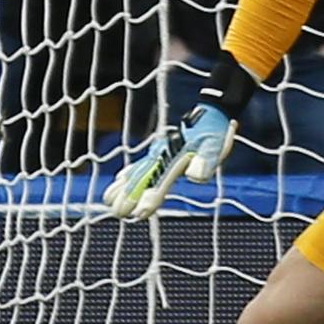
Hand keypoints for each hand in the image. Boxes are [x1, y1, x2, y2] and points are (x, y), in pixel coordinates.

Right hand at [102, 103, 234, 219]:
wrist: (211, 110)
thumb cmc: (214, 129)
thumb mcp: (216, 145)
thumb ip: (205, 161)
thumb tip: (194, 175)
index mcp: (174, 156)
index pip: (158, 180)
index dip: (148, 198)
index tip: (138, 213)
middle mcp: (161, 154)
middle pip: (141, 178)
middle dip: (128, 196)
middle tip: (116, 213)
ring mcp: (158, 152)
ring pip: (136, 171)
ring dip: (123, 186)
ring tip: (108, 200)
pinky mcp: (160, 151)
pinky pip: (140, 164)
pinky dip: (129, 173)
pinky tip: (120, 178)